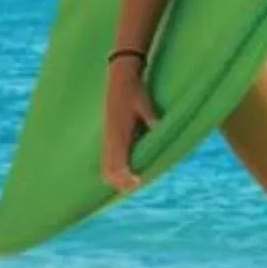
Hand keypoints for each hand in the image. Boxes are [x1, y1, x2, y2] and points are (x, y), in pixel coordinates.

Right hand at [99, 55, 159, 191]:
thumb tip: (160, 132)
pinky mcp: (108, 135)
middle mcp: (109, 136)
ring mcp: (107, 136)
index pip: (117, 160)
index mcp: (118, 131)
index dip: (125, 175)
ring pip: (105, 164)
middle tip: (134, 188)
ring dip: (115, 176)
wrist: (120, 79)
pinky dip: (112, 168)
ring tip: (130, 185)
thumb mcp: (146, 105)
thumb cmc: (135, 92)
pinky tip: (123, 173)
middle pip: (108, 168)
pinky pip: (107, 157)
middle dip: (119, 181)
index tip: (136, 183)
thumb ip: (152, 119)